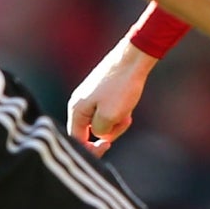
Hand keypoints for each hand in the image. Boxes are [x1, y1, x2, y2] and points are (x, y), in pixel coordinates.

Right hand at [69, 40, 158, 155]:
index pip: (76, 140)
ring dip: (116, 123)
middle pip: (90, 132)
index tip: (108, 145)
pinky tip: (128, 107)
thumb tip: (99, 133)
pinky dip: (119, 114)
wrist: (133, 59)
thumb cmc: (121, 87)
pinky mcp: (101, 94)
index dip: (91, 149)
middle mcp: (79, 104)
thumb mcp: (110, 116)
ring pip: (101, 123)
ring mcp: (90, 98)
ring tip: (127, 112)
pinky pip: (108, 112)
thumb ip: (100, 131)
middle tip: (124, 122)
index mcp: (76, 109)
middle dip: (109, 132)